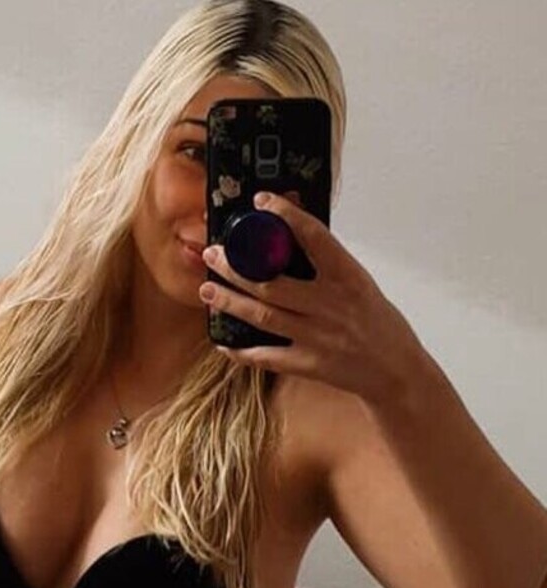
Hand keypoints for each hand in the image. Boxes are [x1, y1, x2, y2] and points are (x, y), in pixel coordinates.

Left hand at [200, 191, 426, 403]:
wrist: (395, 371)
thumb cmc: (379, 324)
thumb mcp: (361, 285)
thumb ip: (330, 268)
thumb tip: (293, 241)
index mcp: (347, 277)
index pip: (314, 237)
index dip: (285, 216)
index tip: (261, 201)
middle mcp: (328, 305)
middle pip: (271, 282)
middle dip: (235, 268)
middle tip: (212, 253)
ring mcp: (315, 336)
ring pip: (262, 316)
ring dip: (230, 302)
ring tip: (206, 289)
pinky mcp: (307, 364)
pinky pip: (265, 357)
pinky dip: (241, 352)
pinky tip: (222, 343)